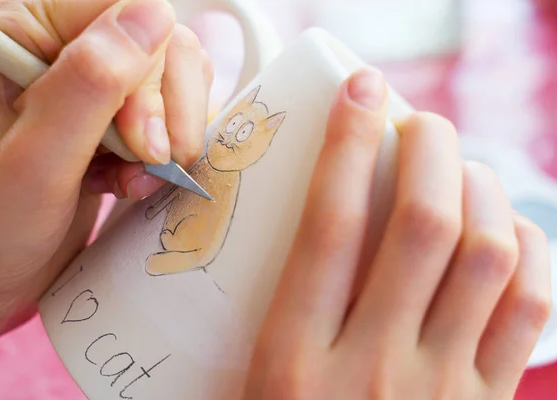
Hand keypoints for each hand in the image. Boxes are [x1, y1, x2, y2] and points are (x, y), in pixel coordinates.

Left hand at [0, 0, 211, 361]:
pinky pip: (167, 117)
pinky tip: (133, 182)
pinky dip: (163, 155)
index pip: (127, 13)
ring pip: (171, 82)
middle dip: (167, 110)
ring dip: (168, 136)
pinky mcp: (110, 123)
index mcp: (27, 33)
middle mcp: (61, 50)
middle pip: (160, 46)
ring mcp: (89, 88)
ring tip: (137, 177)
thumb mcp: (39, 158)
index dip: (151, 74)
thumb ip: (92, 82)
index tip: (143, 141)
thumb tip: (155, 15)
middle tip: (150, 162)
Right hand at [244, 69, 550, 398]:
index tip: (359, 92)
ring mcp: (440, 389)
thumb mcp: (245, 393)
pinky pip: (530, 308)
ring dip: (481, 188)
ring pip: (488, 255)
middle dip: (428, 148)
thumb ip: (254, 322)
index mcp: (292, 364)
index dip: (345, 146)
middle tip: (416, 121)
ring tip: (459, 166)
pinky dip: (529, 250)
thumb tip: (265, 243)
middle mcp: (372, 370)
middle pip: (422, 225)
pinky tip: (505, 230)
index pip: (328, 227)